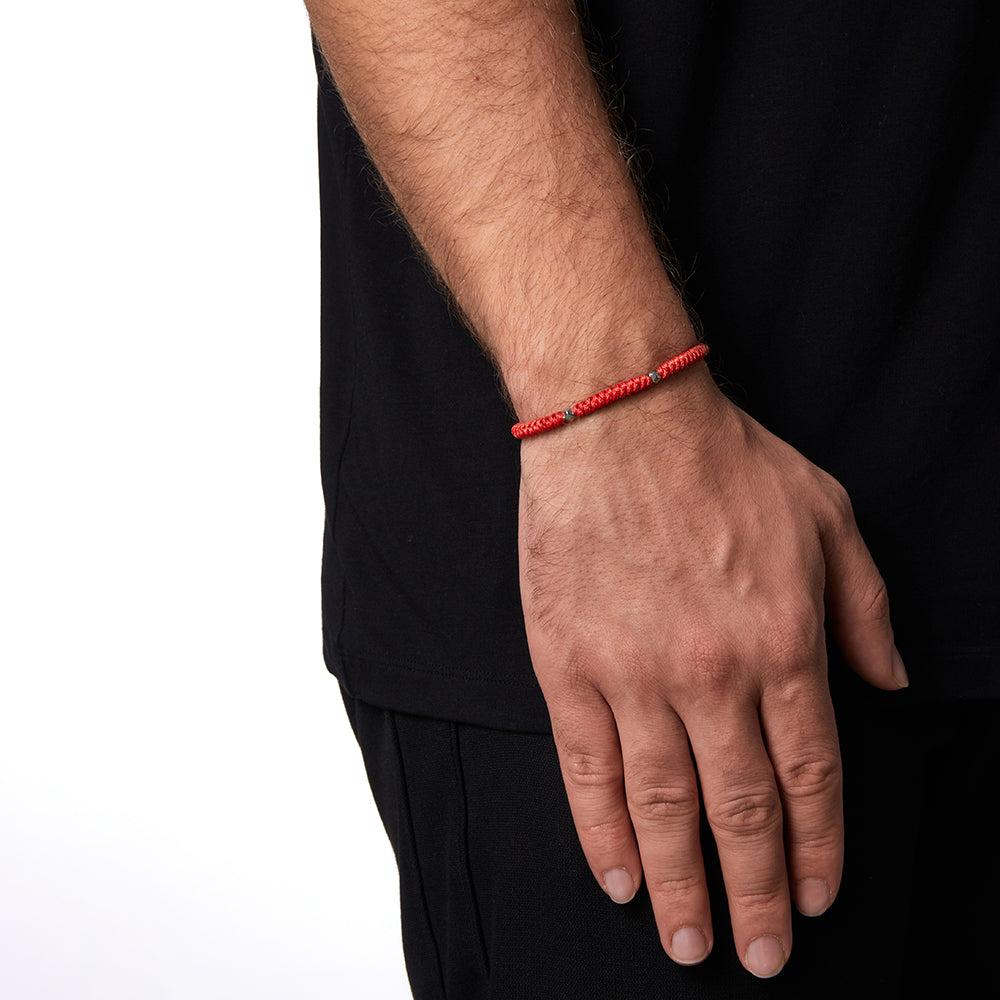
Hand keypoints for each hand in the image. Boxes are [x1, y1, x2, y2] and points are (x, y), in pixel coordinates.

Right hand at [518, 372, 906, 977]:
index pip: (811, 775)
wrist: (619, 419)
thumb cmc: (723, 461)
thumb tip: (890, 682)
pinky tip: (619, 877)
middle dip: (755, 894)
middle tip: (758, 955)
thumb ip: (866, 606)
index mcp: (783, 641)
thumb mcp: (828, 515)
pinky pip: (586, 768)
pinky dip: (602, 831)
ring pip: (661, 805)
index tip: (815, 899)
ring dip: (681, 884)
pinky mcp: (569, 664)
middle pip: (741, 810)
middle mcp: (712, 674)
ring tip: (690, 944)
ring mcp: (633, 674)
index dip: (817, 849)